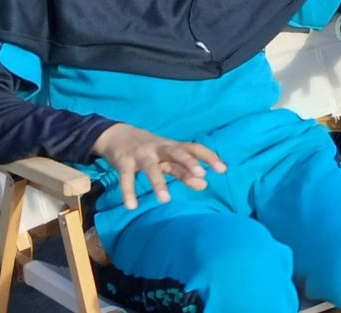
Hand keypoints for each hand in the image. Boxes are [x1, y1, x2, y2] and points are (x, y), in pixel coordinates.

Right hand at [93, 123, 225, 210]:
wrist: (116, 135)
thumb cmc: (149, 149)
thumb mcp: (167, 159)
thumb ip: (184, 172)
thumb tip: (204, 184)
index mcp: (172, 146)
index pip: (194, 148)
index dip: (209, 157)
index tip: (223, 169)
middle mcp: (159, 148)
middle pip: (176, 152)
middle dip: (189, 163)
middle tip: (201, 175)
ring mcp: (141, 154)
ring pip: (151, 168)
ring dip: (158, 183)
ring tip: (165, 200)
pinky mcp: (124, 162)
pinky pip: (126, 178)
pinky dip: (128, 192)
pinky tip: (131, 206)